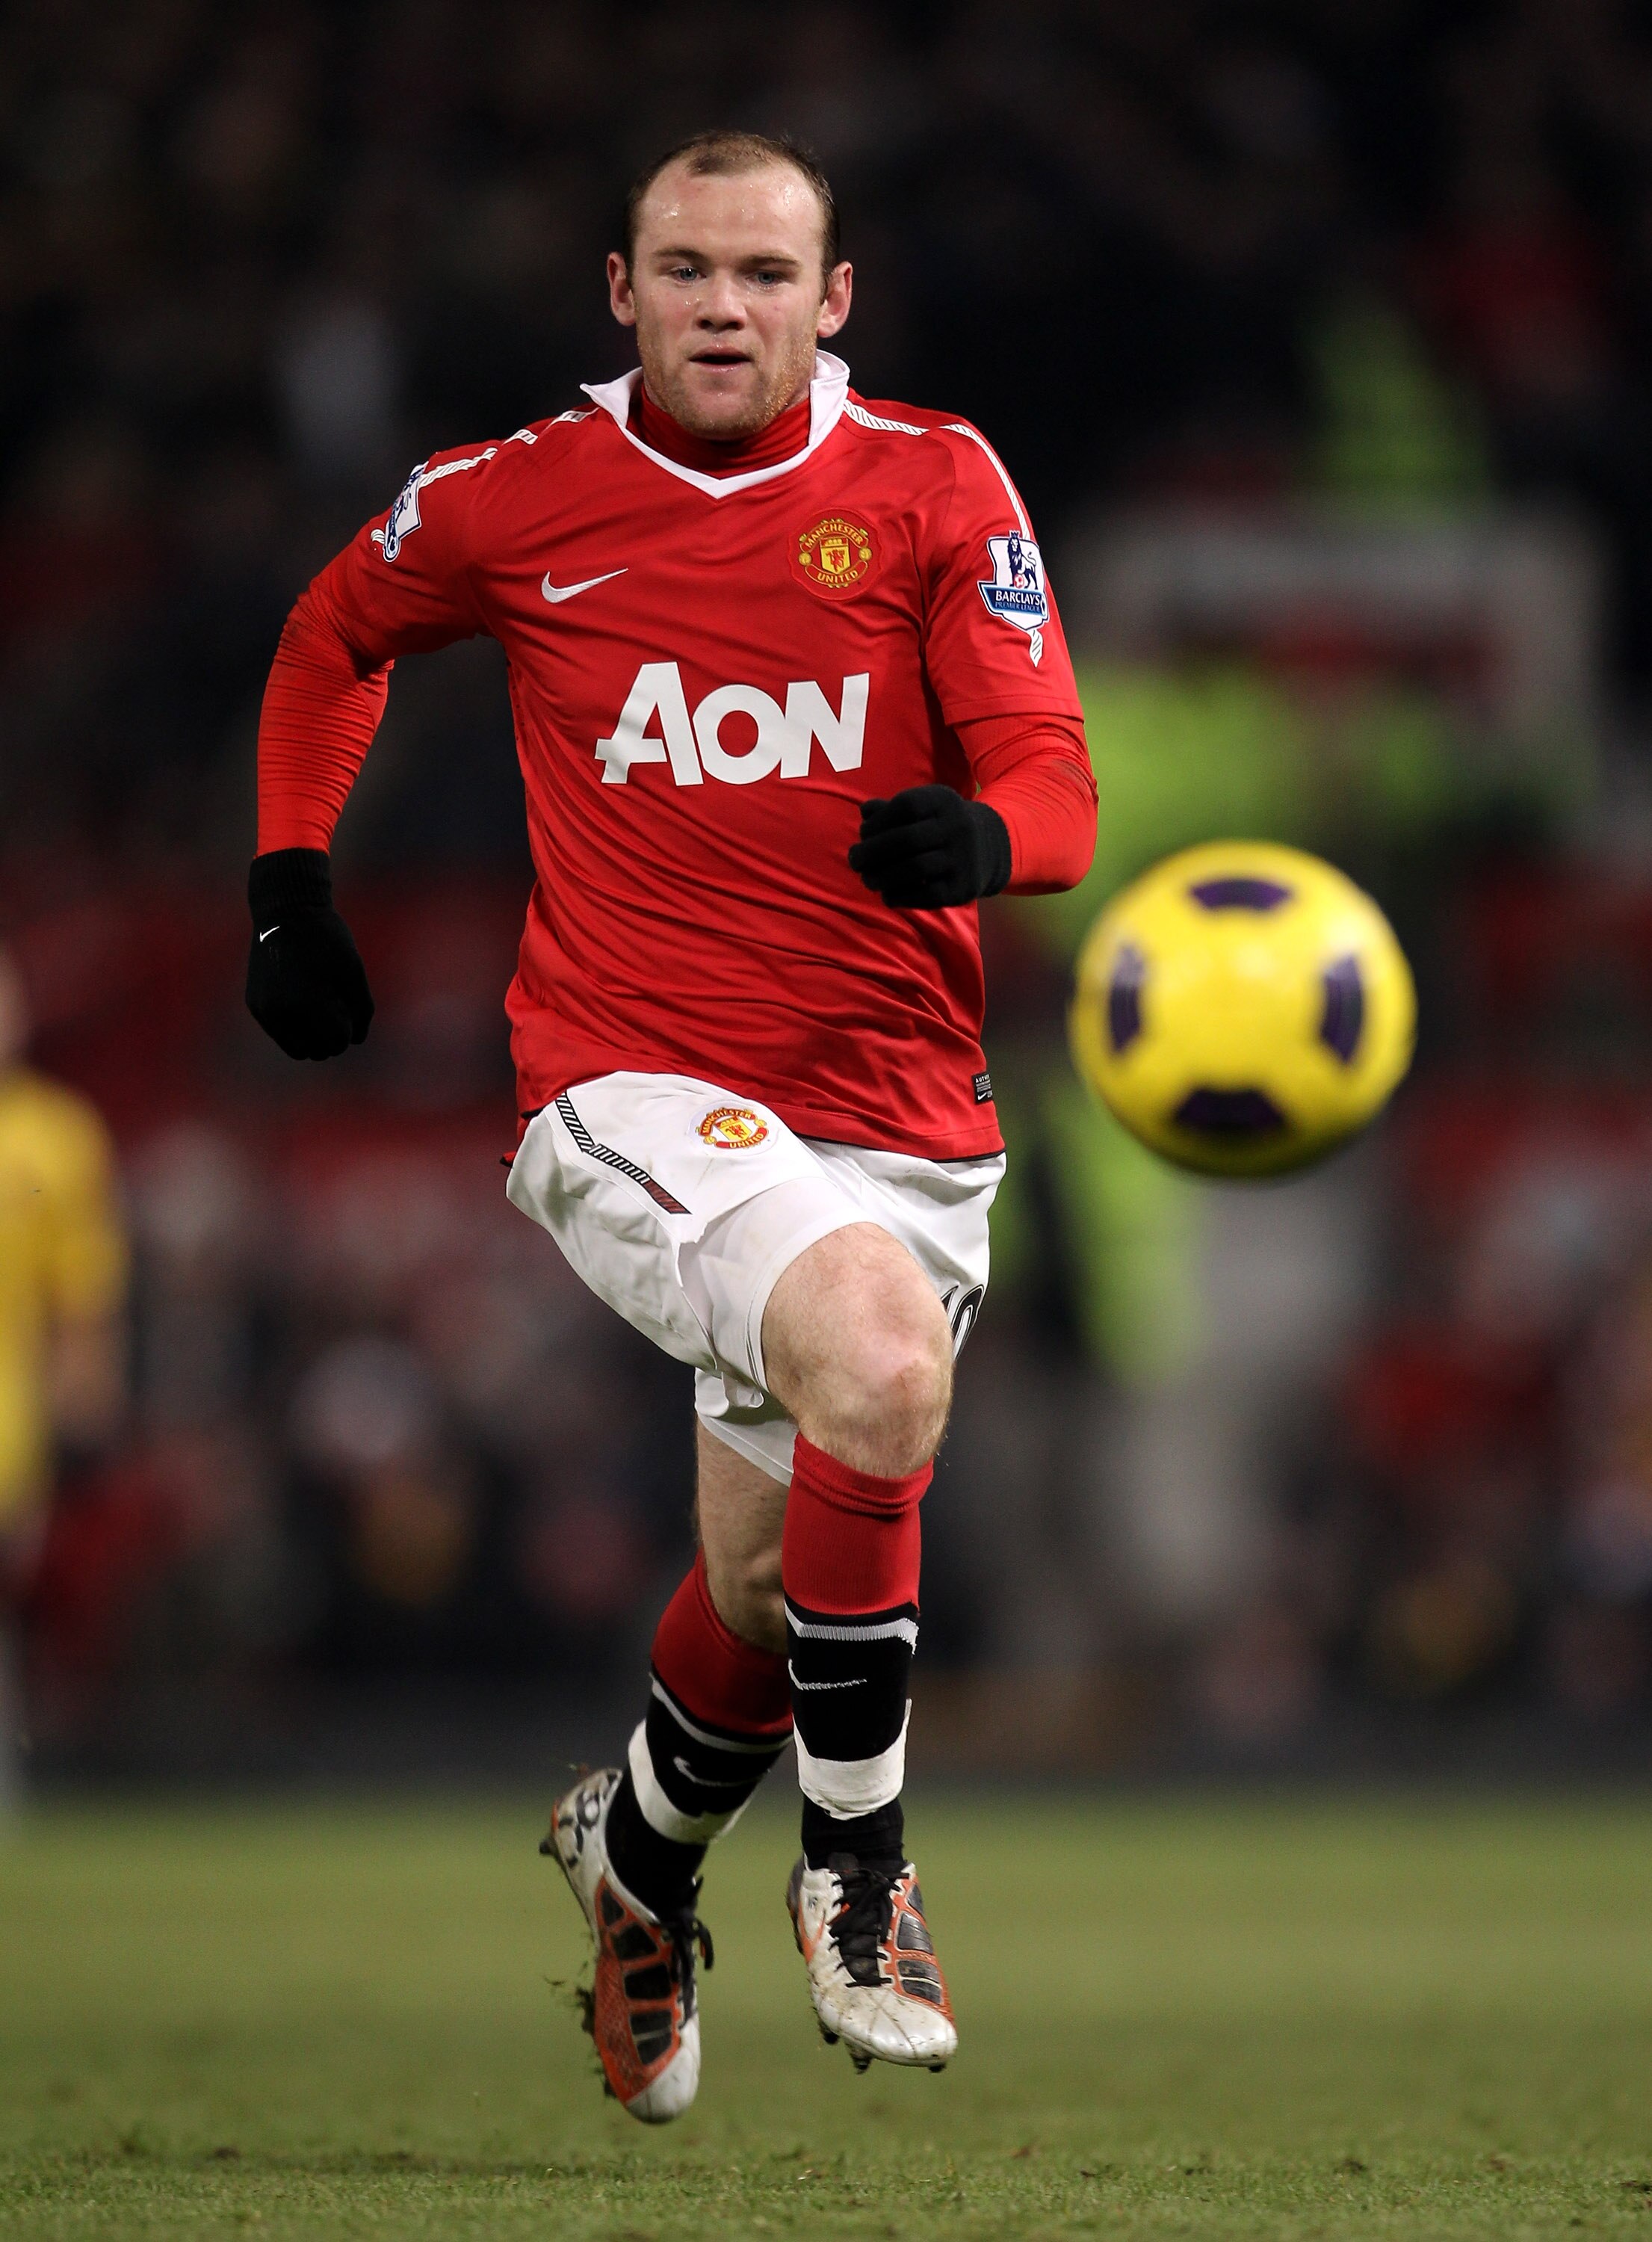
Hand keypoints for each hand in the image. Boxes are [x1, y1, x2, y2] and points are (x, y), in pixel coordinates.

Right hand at [246, 849, 373, 1059]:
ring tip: (320, 1005)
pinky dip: (297, 1027)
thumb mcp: (353, 971)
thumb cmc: (326, 938)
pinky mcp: (255, 1005)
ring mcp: (264, 1010)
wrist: (285, 910)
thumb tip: (356, 1040)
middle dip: (332, 1035)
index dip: (350, 1026)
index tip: (347, 1001)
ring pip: (298, 1050)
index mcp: (306, 1003)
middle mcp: (279, 1012)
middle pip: (318, 1052)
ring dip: (314, 1037)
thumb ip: (361, 1009)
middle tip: (334, 1002)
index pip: (338, 1042)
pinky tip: (304, 1001)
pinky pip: (282, 1035)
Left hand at [848, 786, 1011, 908]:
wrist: (990, 848)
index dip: (878, 822)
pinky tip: (888, 895)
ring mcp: (963, 859)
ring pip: (914, 869)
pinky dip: (901, 896)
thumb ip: (892, 809)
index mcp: (944, 801)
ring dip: (882, 877)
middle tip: (854, 861)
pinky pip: (926, 895)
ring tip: (868, 880)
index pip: (906, 806)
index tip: (863, 833)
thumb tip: (865, 812)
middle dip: (872, 852)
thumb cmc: (940, 826)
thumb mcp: (923, 809)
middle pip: (906, 840)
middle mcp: (957, 827)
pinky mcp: (963, 887)